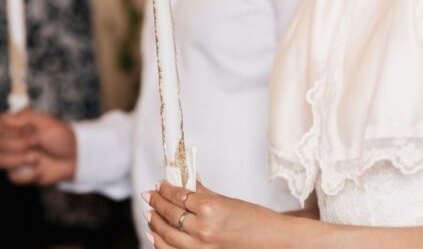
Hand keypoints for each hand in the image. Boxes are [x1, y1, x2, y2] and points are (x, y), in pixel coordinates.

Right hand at [0, 108, 76, 184]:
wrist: (74, 158)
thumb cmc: (61, 137)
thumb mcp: (46, 122)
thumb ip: (25, 117)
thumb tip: (6, 118)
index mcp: (16, 126)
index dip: (9, 129)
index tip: (23, 130)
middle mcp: (12, 141)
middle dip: (18, 145)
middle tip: (34, 143)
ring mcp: (15, 158)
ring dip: (18, 160)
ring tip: (36, 158)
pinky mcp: (20, 173)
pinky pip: (12, 177)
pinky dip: (27, 174)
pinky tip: (39, 169)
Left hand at [145, 181, 288, 248]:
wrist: (274, 242)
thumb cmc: (257, 221)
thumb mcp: (228, 201)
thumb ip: (204, 192)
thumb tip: (188, 181)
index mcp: (210, 208)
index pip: (179, 196)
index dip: (166, 189)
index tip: (160, 184)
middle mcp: (203, 228)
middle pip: (170, 214)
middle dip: (156, 202)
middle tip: (149, 194)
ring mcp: (201, 247)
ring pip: (166, 235)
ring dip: (154, 222)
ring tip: (150, 213)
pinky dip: (160, 243)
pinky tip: (154, 234)